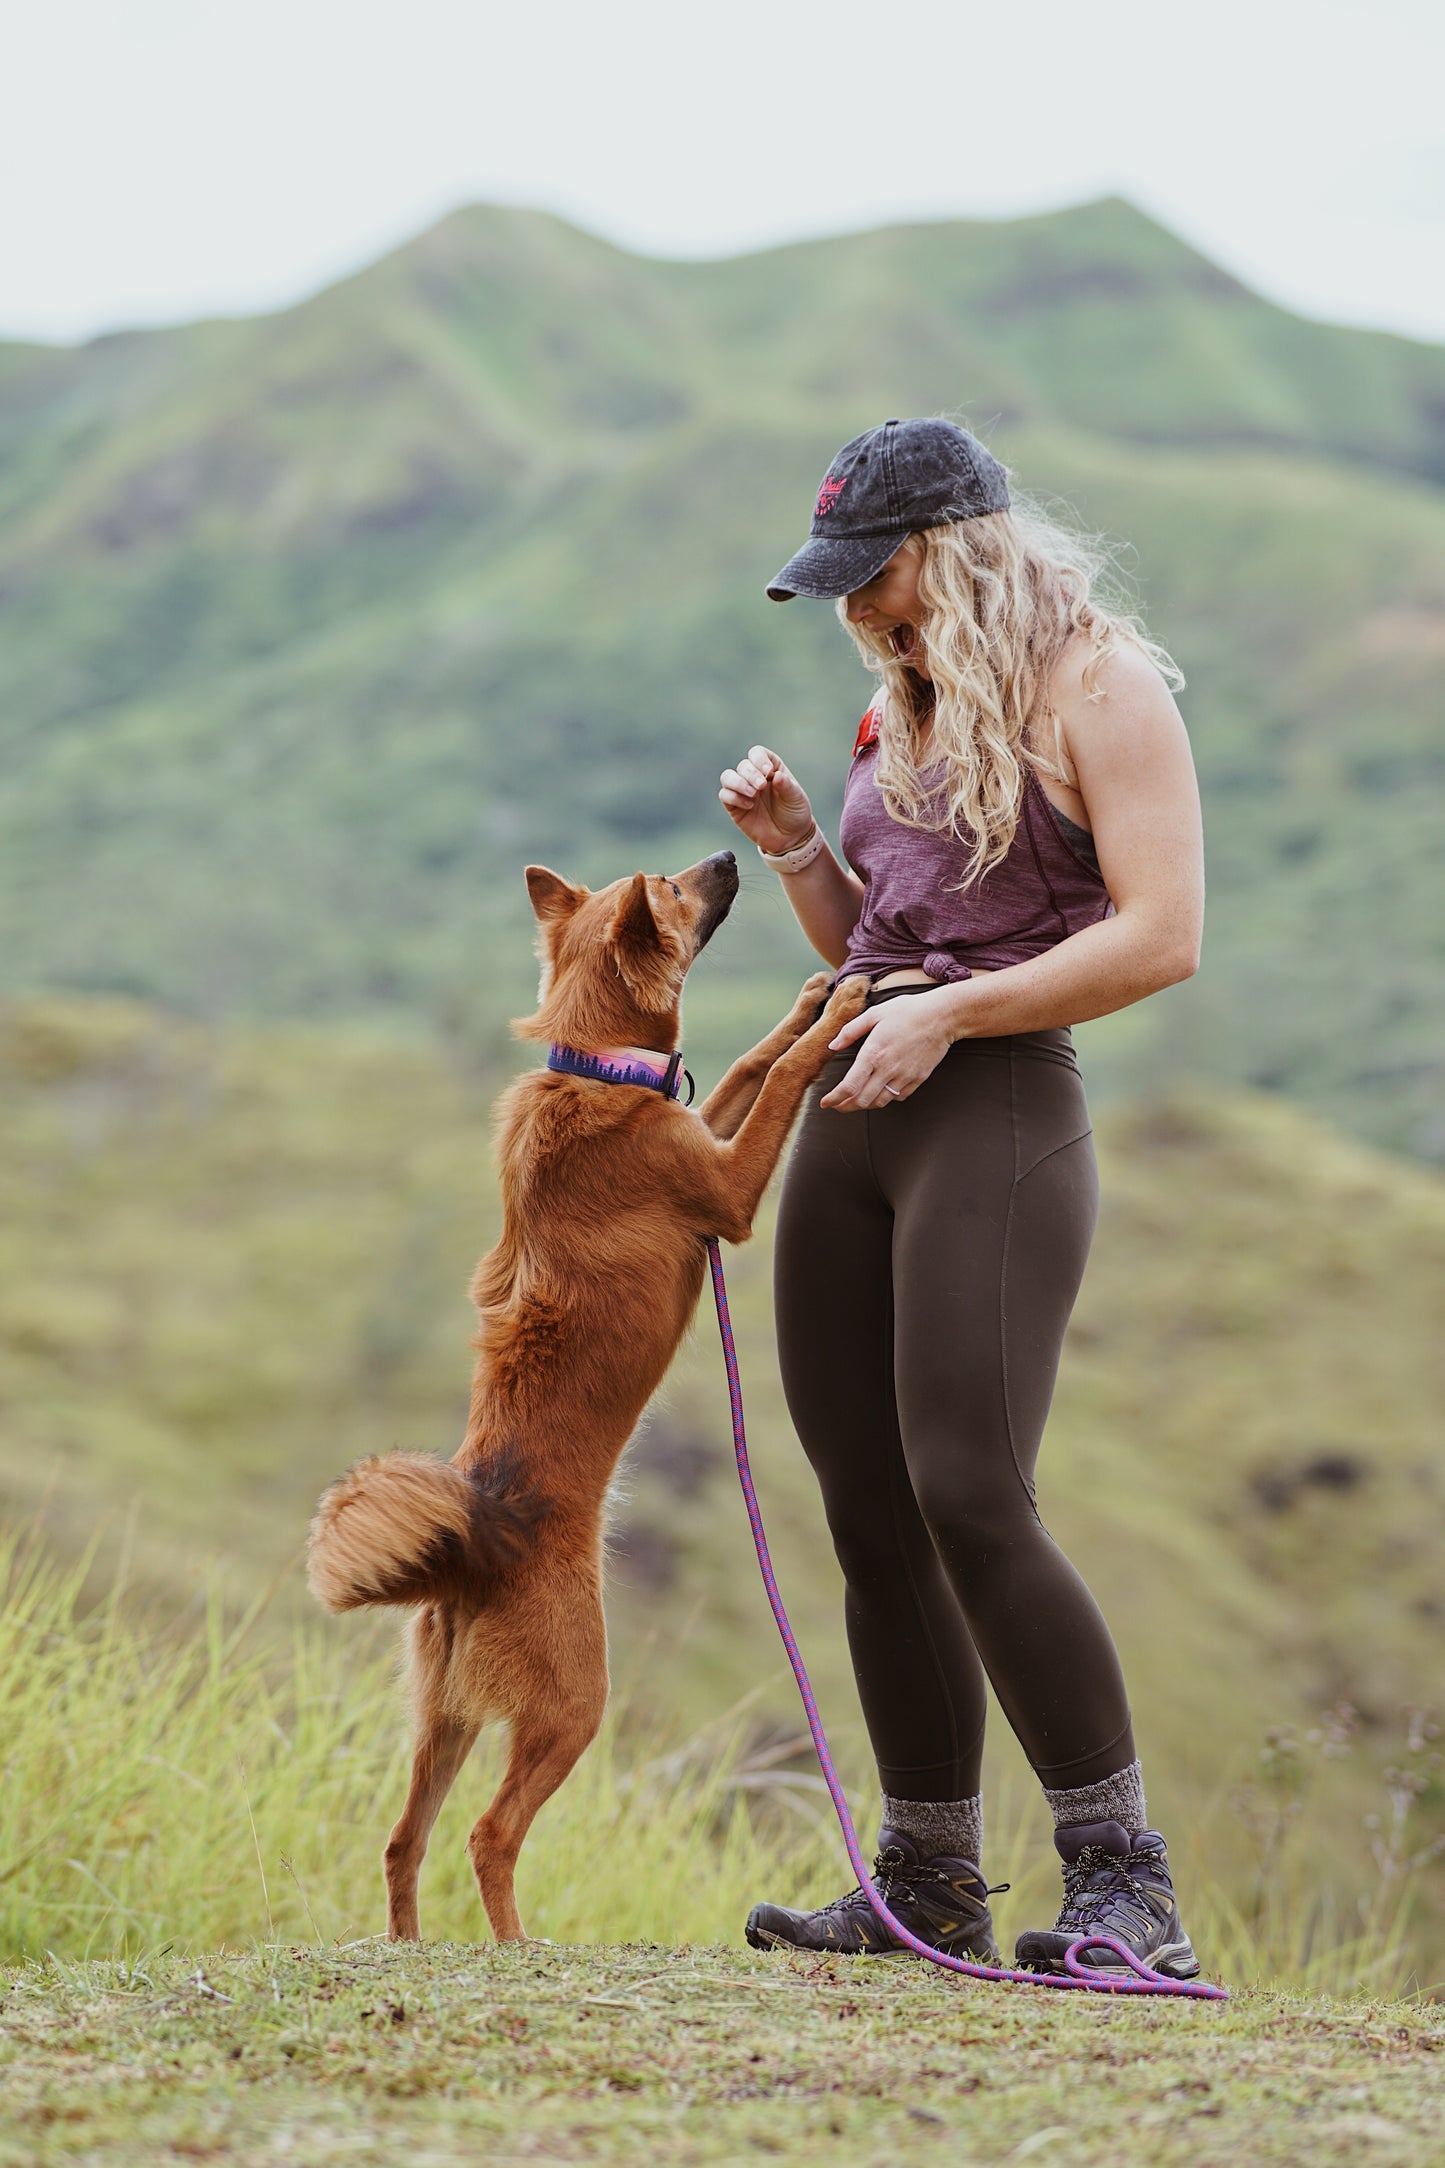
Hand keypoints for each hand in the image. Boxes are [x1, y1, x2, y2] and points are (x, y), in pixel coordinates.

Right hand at [718, 745, 814, 854]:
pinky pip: (725, 795)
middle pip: (743, 765)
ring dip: (738, 783)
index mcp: (770, 768)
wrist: (790, 837)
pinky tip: (749, 806)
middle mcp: (754, 777)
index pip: (757, 753)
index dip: (759, 759)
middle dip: (751, 774)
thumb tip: (776, 776)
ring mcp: (742, 791)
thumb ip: (787, 785)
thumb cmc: (794, 813)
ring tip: (753, 794)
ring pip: (727, 777)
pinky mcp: (734, 807)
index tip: (769, 772)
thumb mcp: (796, 798)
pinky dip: (734, 798)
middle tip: (762, 787)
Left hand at [819, 990, 952, 1109]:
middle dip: (845, 1106)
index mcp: (873, 1053)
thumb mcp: (874, 1014)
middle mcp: (888, 1069)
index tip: (826, 1103)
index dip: (834, 1099)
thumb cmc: (908, 1011)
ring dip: (864, 1104)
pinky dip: (885, 1098)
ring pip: (879, 1102)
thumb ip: (850, 1031)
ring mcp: (904, 1077)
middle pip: (862, 1101)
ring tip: (856, 1100)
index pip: (849, 1086)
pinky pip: (898, 1097)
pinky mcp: (917, 1079)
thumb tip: (833, 1045)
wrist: (942, 1016)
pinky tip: (880, 1091)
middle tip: (837, 1104)